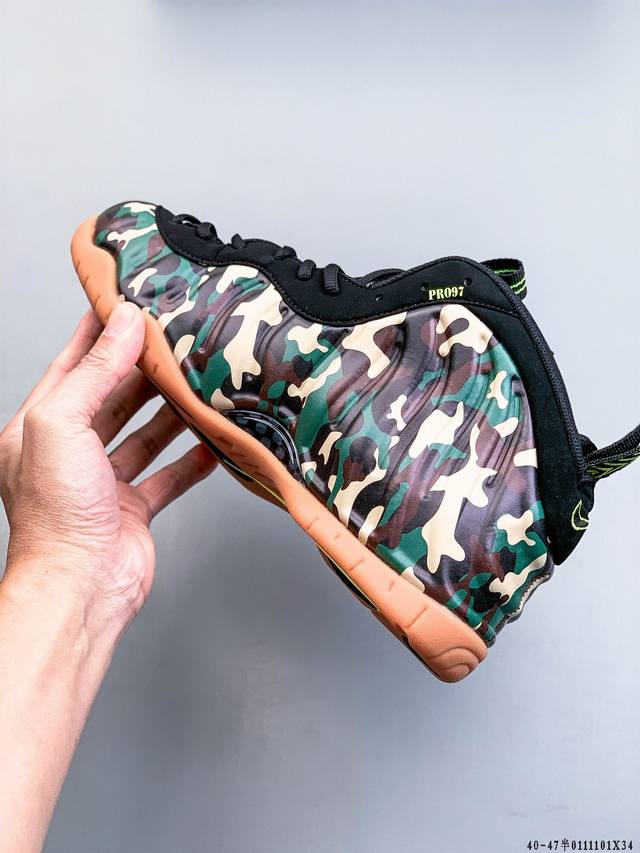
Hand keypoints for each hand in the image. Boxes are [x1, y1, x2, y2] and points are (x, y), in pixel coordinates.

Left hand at [0, 303, 217, 633]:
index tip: (124, 304)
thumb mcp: (61, 424)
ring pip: (142, 435)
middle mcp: (68, 454)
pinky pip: (167, 477)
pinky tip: (211, 445)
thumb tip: (123, 325)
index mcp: (38, 429)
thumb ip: (94, 371)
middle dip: (140, 369)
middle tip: (173, 341)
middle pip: (110, 398)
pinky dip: (190, 461)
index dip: (96, 334)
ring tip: (196, 384)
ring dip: (169, 412)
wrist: (81, 587)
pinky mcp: (133, 509)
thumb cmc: (56, 515)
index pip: (70, 366)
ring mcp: (101, 483)